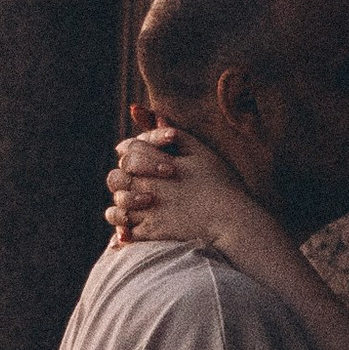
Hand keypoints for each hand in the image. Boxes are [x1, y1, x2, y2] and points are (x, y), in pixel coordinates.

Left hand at [105, 125, 268, 259]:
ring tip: (133, 204)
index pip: (130, 150)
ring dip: (121, 202)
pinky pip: (126, 231)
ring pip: (118, 204)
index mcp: (159, 164)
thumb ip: (177, 134)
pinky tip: (131, 229)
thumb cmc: (221, 184)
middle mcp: (149, 186)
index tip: (137, 157)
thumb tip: (157, 116)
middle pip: (117, 176)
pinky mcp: (152, 233)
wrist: (231, 220)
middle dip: (121, 176)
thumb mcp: (202, 151)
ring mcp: (149, 211)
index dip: (131, 151)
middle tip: (131, 181)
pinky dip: (123, 230)